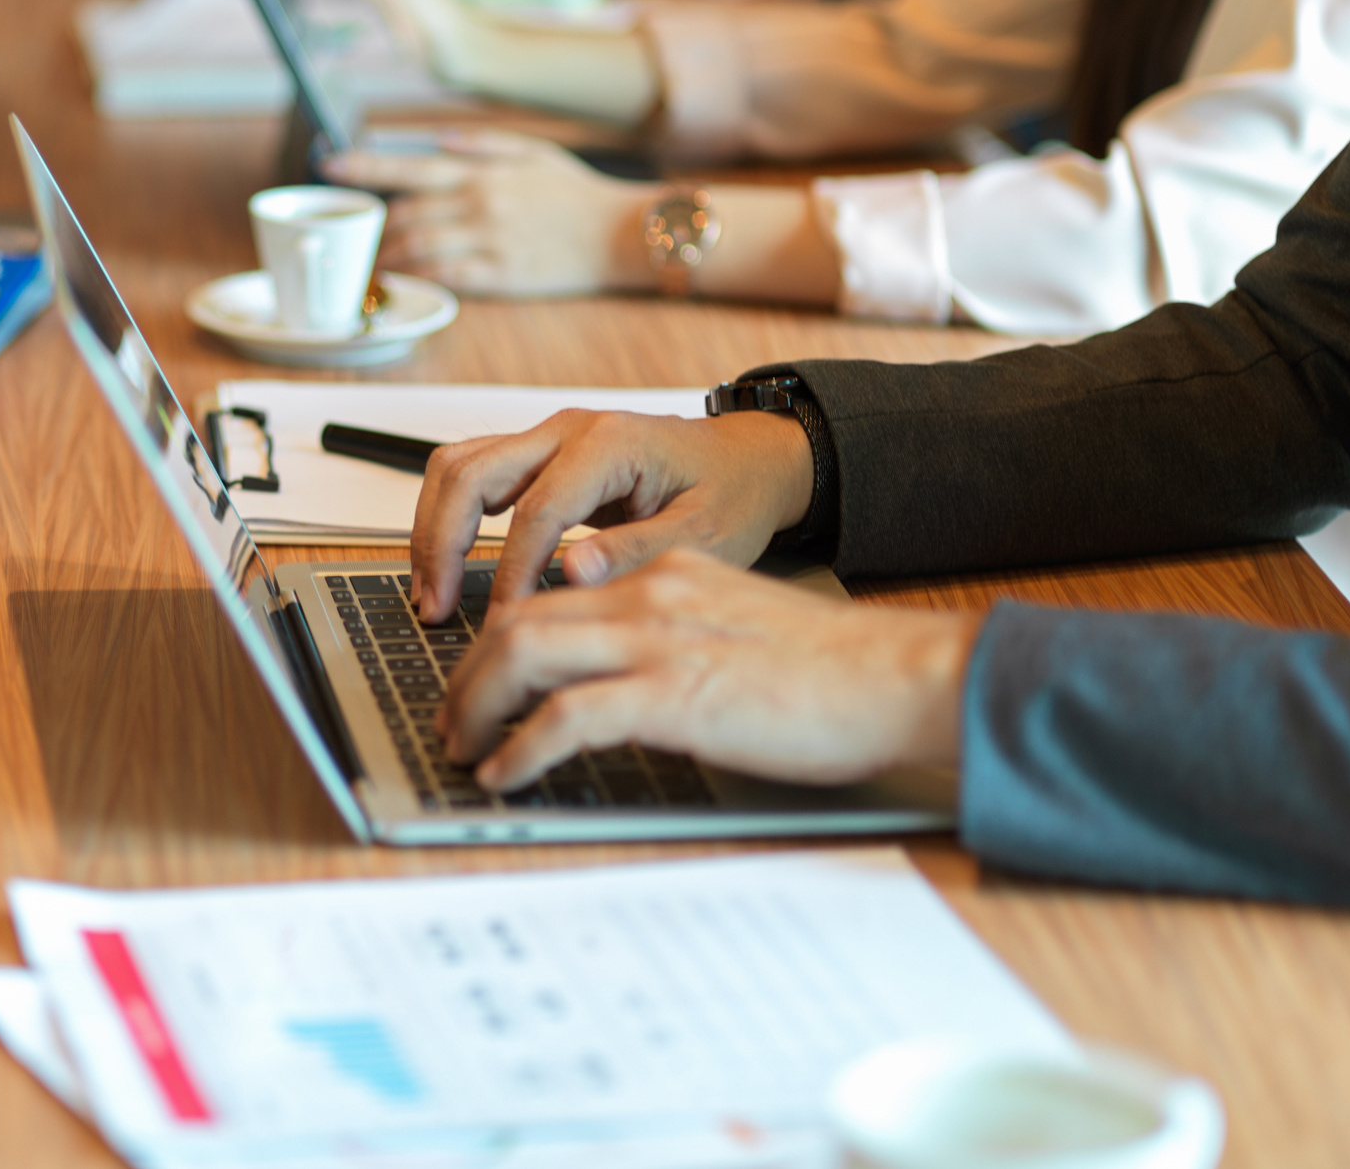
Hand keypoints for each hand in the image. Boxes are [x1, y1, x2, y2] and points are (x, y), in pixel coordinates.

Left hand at [322, 129, 655, 295]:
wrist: (621, 233)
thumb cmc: (578, 194)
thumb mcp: (534, 153)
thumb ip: (484, 143)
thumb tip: (439, 140)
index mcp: (482, 171)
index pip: (409, 166)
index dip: (364, 166)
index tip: (328, 164)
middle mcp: (480, 203)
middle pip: (406, 215)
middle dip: (373, 229)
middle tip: (351, 240)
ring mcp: (490, 241)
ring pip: (420, 249)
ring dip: (389, 259)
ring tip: (369, 268)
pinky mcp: (503, 275)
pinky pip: (448, 278)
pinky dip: (420, 280)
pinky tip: (405, 283)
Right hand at [410, 407, 813, 623]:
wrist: (748, 461)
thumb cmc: (731, 494)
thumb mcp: (706, 536)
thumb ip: (638, 553)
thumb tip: (572, 575)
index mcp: (610, 443)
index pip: (536, 511)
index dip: (511, 573)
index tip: (504, 625)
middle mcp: (568, 429)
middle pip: (470, 473)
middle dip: (440, 543)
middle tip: (435, 608)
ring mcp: (548, 437)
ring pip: (457, 465)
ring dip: (432, 527)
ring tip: (430, 591)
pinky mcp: (538, 455)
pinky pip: (472, 473)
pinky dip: (448, 516)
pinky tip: (447, 564)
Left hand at [438, 548, 978, 789]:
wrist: (898, 677)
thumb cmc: (831, 671)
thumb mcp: (732, 631)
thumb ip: (669, 639)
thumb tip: (612, 689)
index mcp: (663, 574)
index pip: (547, 595)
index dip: (495, 644)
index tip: (476, 683)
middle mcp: (648, 594)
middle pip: (516, 619)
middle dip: (466, 675)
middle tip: (451, 723)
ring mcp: (658, 641)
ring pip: (523, 653)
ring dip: (476, 706)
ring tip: (464, 750)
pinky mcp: (675, 695)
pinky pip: (568, 717)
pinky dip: (523, 748)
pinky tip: (509, 773)